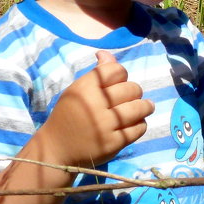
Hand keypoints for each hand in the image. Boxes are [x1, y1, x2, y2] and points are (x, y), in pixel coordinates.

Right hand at [36, 51, 153, 165]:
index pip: (116, 70)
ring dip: (145, 106)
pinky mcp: (114, 144)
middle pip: (131, 88)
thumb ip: (96, 73)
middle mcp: (95, 105)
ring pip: (139, 108)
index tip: (119, 81)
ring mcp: (105, 126)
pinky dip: (141, 123)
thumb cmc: (68, 115)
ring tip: (146, 106)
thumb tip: (106, 54)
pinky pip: (139, 128)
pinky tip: (136, 122)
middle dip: (134, 91)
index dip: (121, 74)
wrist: (56, 150)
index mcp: (84, 88)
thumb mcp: (77, 90)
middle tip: (130, 97)